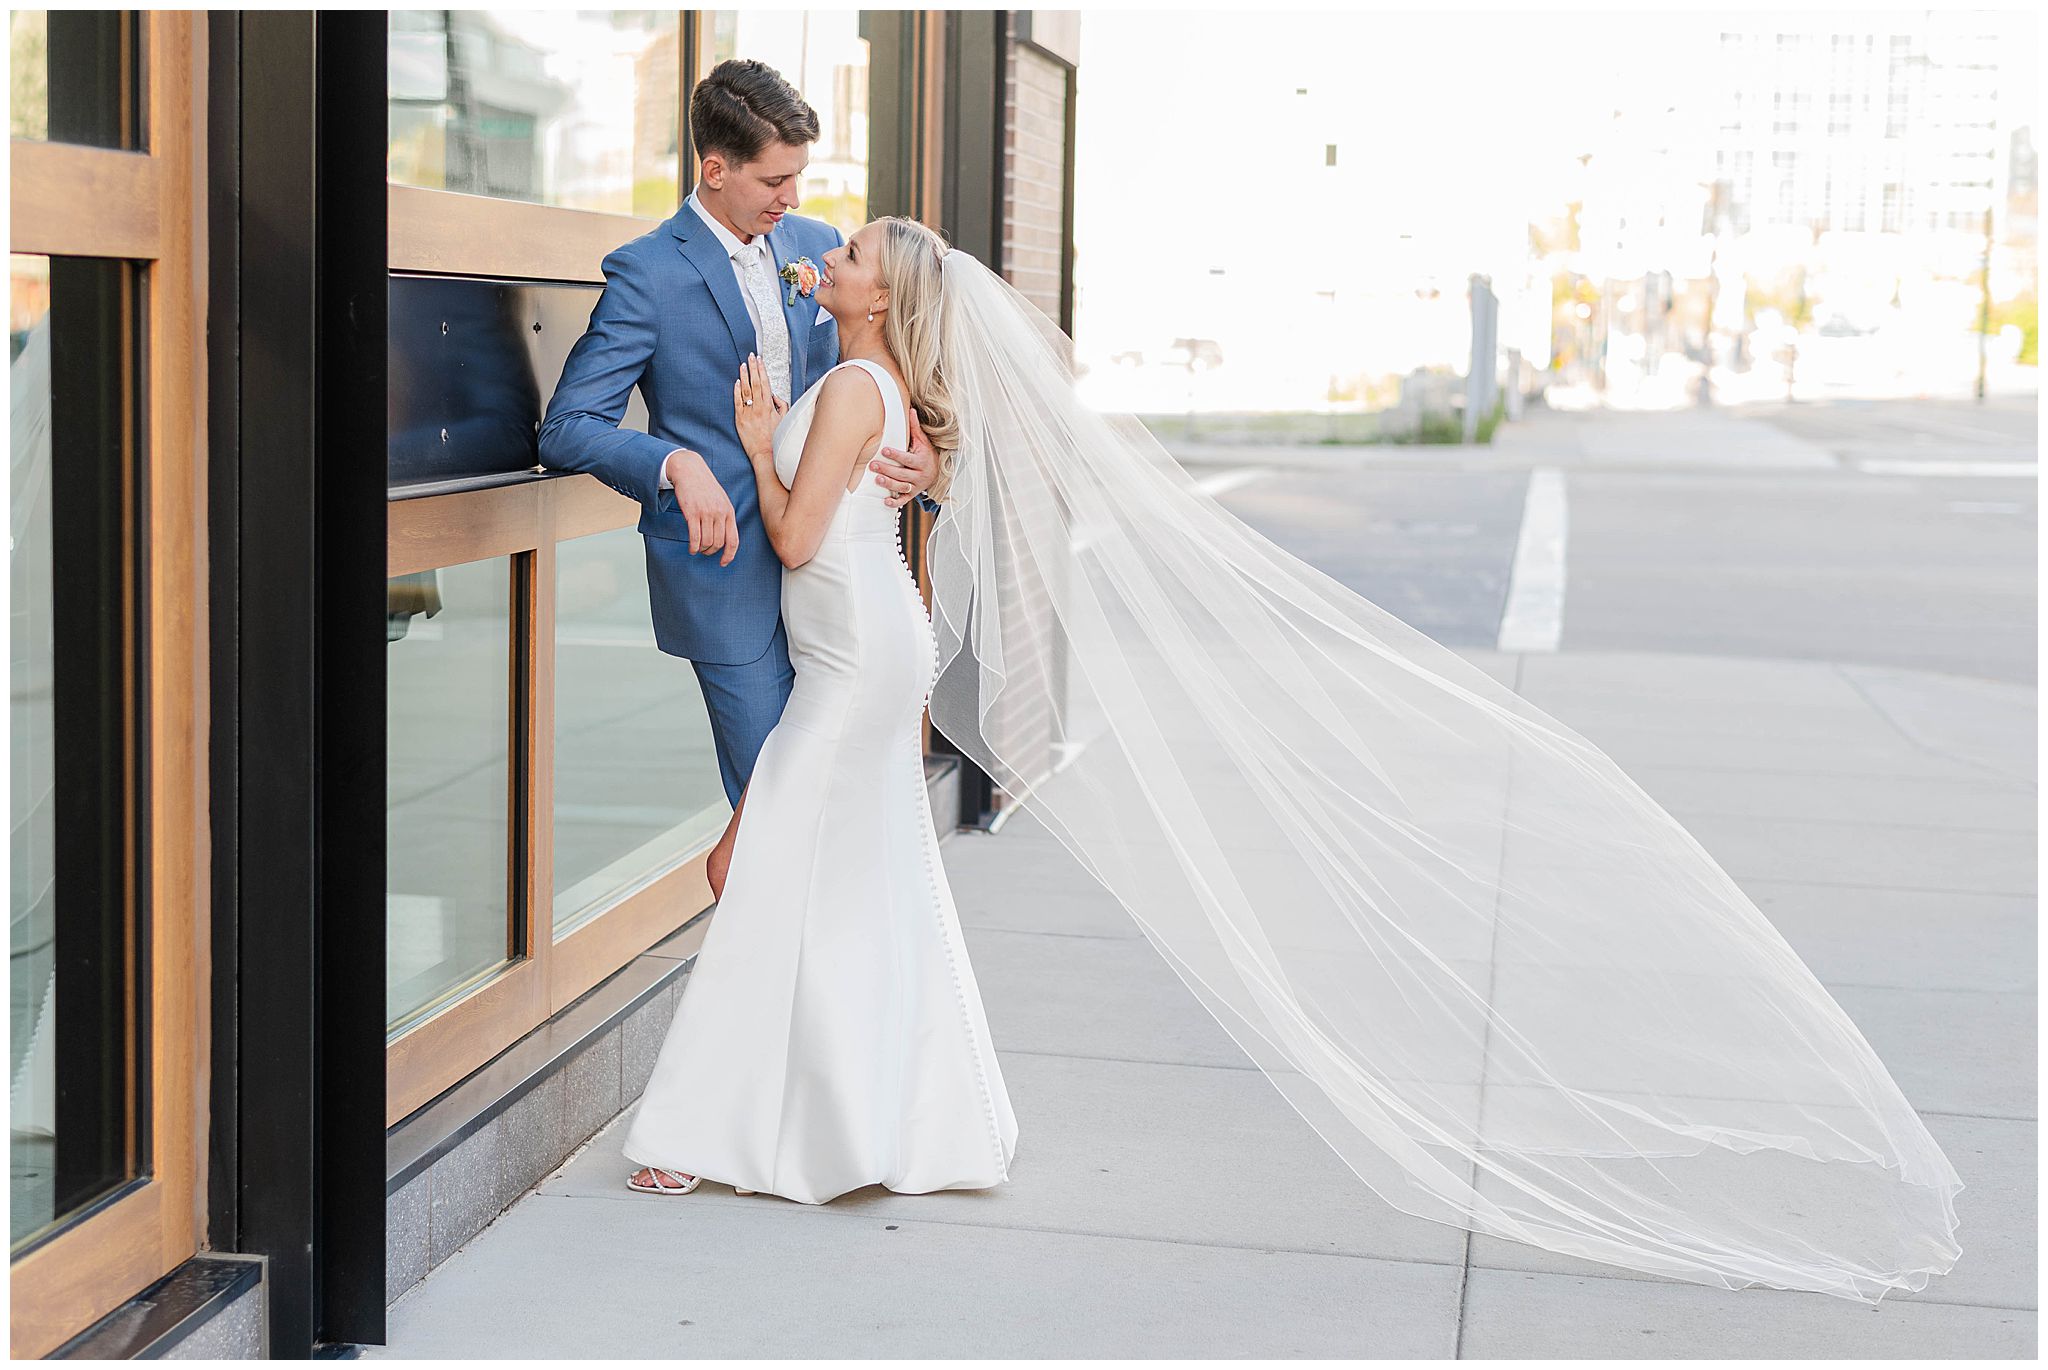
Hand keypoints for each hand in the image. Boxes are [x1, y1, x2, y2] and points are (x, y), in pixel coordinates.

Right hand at [663, 446, 739, 565]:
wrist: (690, 470)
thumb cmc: (705, 486)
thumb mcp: (721, 500)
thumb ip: (724, 516)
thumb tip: (724, 537)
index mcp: (729, 512)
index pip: (734, 540)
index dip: (729, 555)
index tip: (723, 563)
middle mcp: (719, 513)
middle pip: (718, 543)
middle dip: (711, 552)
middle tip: (705, 552)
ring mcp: (706, 513)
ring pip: (706, 542)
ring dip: (701, 550)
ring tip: (697, 549)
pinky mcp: (692, 513)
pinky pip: (695, 537)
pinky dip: (693, 546)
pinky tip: (692, 548)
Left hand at [733, 353, 788, 464]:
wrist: (766, 454)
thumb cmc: (775, 439)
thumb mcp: (784, 420)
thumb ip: (781, 405)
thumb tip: (775, 396)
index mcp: (770, 406)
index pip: (765, 383)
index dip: (762, 370)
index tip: (760, 360)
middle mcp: (759, 407)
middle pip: (755, 383)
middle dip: (753, 368)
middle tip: (750, 356)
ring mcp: (749, 412)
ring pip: (746, 390)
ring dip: (744, 375)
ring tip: (743, 365)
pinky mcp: (740, 419)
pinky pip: (737, 401)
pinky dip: (737, 390)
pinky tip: (736, 382)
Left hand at [872, 403, 936, 509]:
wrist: (938, 472)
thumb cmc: (926, 453)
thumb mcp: (923, 441)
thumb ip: (915, 427)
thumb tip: (911, 410)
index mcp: (922, 460)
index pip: (908, 459)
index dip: (896, 455)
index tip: (884, 450)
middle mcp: (920, 475)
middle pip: (902, 474)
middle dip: (887, 470)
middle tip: (873, 465)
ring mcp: (917, 486)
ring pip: (902, 487)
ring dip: (889, 484)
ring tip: (877, 480)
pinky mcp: (913, 494)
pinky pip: (905, 500)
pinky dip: (896, 503)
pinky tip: (885, 501)